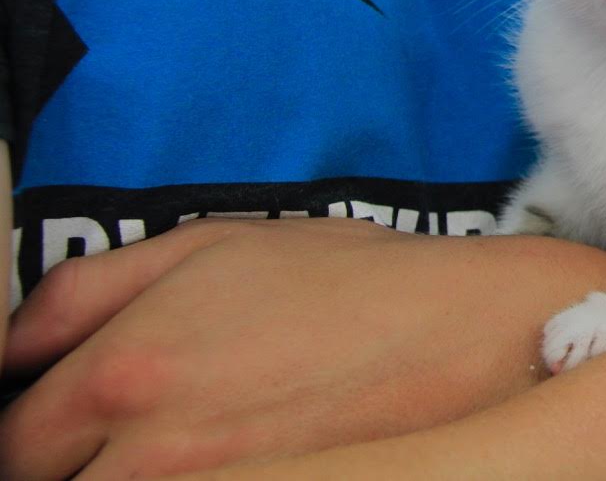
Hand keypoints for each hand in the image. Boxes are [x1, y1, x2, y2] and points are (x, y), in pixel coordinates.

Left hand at [0, 219, 605, 479]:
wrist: (463, 334)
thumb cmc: (349, 282)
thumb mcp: (211, 244)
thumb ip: (87, 290)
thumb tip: (12, 344)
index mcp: (124, 373)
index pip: (15, 443)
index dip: (32, 431)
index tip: (58, 424)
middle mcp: (152, 456)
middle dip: (74, 460)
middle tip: (126, 430)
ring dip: (124, 474)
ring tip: (183, 441)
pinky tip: (222, 454)